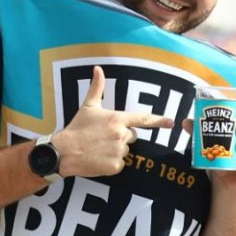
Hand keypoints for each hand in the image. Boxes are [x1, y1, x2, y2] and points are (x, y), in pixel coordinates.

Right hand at [52, 67, 173, 177]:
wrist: (65, 151)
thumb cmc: (77, 127)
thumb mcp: (88, 106)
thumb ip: (96, 87)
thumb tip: (97, 69)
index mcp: (117, 119)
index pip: (142, 119)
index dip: (158, 120)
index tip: (171, 122)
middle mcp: (121, 135)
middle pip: (131, 136)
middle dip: (121, 137)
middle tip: (102, 137)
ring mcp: (119, 151)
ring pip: (125, 151)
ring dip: (115, 150)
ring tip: (98, 147)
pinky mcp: (115, 166)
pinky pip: (119, 164)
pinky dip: (111, 163)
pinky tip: (98, 158)